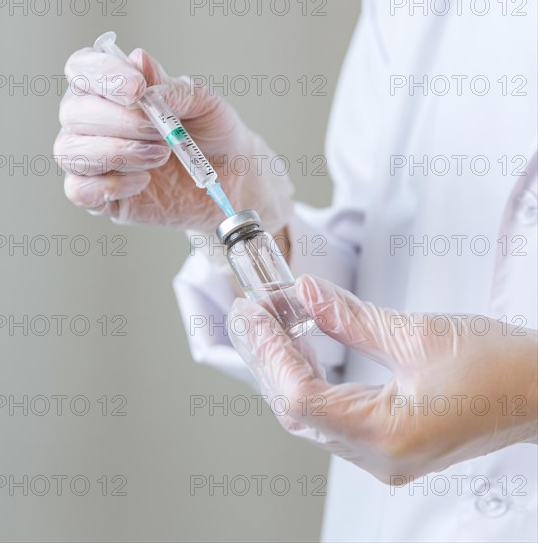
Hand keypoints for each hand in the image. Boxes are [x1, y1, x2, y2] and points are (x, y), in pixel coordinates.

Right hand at [54, 47, 292, 231]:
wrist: (230, 183)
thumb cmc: (213, 138)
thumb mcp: (205, 106)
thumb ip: (173, 86)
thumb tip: (138, 61)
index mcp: (114, 91)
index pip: (81, 70)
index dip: (100, 75)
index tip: (137, 88)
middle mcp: (95, 124)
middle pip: (73, 112)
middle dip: (119, 121)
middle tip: (160, 132)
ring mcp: (96, 163)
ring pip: (69, 151)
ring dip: (117, 151)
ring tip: (160, 155)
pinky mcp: (102, 198)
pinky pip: (79, 190)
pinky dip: (110, 184)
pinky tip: (143, 182)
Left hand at [229, 274, 537, 482]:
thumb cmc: (500, 367)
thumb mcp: (418, 333)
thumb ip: (350, 317)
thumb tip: (305, 293)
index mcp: (387, 435)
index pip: (302, 398)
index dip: (270, 352)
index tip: (252, 313)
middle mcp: (377, 456)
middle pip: (297, 409)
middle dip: (267, 358)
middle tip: (248, 314)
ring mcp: (380, 455)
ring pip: (309, 414)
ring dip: (283, 367)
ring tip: (266, 323)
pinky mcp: (385, 442)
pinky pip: (329, 414)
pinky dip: (307, 379)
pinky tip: (297, 348)